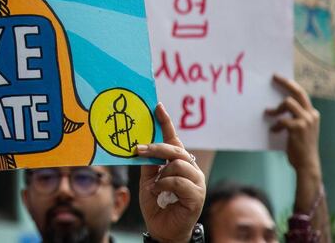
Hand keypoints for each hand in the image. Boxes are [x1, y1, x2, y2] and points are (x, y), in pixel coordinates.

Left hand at [137, 103, 205, 242]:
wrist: (162, 229)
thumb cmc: (156, 203)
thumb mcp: (147, 179)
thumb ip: (148, 163)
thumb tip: (140, 145)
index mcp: (179, 162)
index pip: (173, 138)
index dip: (166, 122)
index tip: (157, 106)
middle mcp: (190, 169)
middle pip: (175, 149)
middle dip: (154, 147)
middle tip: (137, 149)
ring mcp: (196, 182)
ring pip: (177, 164)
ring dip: (160, 173)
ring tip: (153, 185)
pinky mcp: (197, 195)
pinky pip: (178, 181)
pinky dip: (164, 185)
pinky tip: (158, 192)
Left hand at [265, 74, 320, 176]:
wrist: (307, 163)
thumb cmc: (300, 146)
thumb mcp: (301, 128)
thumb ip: (295, 117)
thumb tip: (278, 106)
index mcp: (312, 113)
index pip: (301, 94)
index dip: (290, 84)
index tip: (279, 77)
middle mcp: (311, 114)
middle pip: (297, 92)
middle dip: (285, 82)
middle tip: (273, 77)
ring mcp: (306, 120)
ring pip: (287, 102)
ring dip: (276, 109)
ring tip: (269, 114)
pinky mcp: (298, 127)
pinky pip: (282, 119)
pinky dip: (276, 125)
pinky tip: (274, 131)